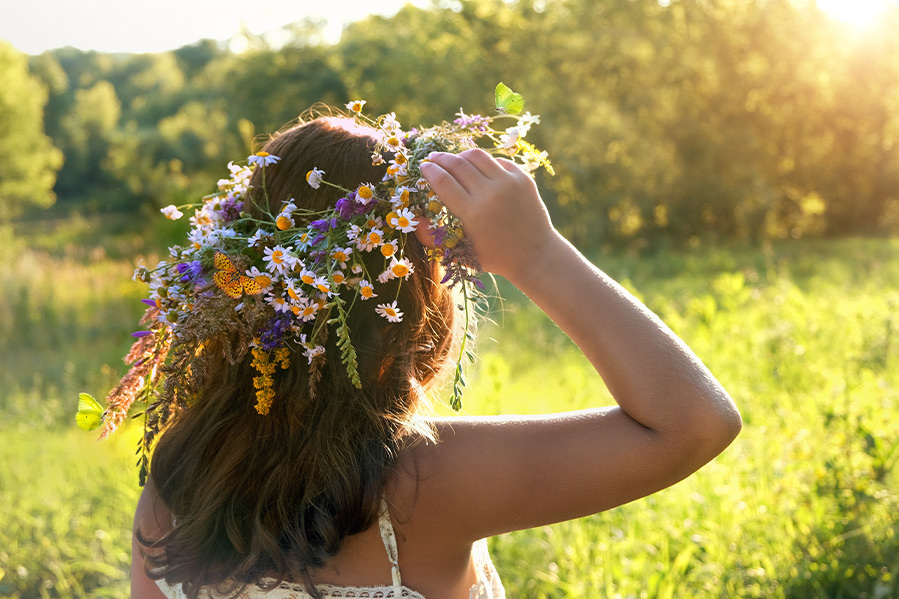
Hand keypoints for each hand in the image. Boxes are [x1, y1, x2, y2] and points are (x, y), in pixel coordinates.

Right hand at [420, 149, 556, 280]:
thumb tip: (413, 220)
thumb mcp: (461, 253)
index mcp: (472, 213)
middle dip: (441, 158)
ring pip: (477, 156)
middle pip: (457, 164)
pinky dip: (484, 163)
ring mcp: (508, 183)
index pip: (443, 182)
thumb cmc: (493, 257)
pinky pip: (497, 161)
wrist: (534, 255)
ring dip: (461, 155)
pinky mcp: (522, 178)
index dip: (430, 171)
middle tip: (432, 157)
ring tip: (453, 159)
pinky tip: (478, 169)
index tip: (423, 167)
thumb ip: (433, 239)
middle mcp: (489, 194)